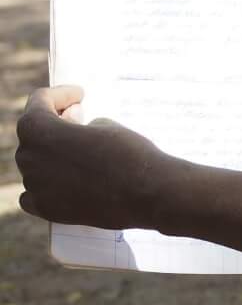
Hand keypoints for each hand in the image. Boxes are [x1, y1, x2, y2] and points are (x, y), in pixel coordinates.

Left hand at [15, 87, 167, 229]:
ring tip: (80, 152)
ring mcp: (36, 186)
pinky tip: (66, 180)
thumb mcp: (104, 126)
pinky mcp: (48, 209)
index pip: (39, 102)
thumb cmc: (130, 154)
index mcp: (39, 130)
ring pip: (36, 164)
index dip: (61, 95)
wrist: (149, 192)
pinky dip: (47, 185)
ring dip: (53, 155)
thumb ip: (78, 126)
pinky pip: (36, 193)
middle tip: (79, 118)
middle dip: (56, 124)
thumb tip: (70, 128)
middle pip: (35, 135)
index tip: (79, 96)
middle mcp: (28, 157)